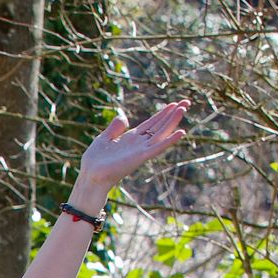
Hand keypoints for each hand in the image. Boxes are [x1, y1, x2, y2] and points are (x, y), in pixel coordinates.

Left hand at [71, 99, 191, 200]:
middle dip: (173, 114)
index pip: (151, 123)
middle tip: (186, 101)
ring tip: (183, 108)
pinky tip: (181, 132)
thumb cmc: (95, 161)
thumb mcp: (103, 138)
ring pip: (162, 133)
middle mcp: (139, 143)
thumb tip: (124, 117)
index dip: (163, 113)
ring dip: (173, 121)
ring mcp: (141, 150)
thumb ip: (115, 128)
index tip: (174, 104)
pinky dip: (169, 140)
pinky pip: (157, 147)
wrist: (90, 176)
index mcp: (131, 138)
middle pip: (160, 125)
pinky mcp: (140, 157)